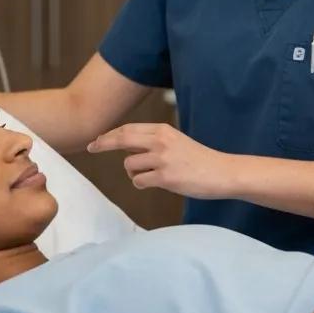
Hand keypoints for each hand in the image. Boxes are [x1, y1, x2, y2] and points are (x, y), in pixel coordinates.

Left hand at [87, 124, 226, 197]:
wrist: (222, 172)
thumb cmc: (199, 160)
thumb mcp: (176, 142)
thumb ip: (154, 142)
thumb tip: (129, 149)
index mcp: (163, 131)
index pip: (128, 129)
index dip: (109, 135)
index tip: (96, 140)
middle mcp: (161, 141)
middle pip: (122, 139)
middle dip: (103, 143)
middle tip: (92, 148)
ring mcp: (163, 159)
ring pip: (129, 165)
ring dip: (132, 173)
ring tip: (148, 176)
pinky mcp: (166, 177)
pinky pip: (139, 181)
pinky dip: (141, 183)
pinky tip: (155, 183)